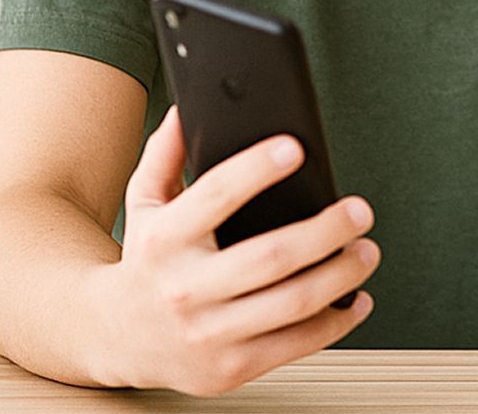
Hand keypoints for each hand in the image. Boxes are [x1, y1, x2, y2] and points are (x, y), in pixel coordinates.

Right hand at [100, 108, 380, 394]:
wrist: (110, 337)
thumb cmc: (144, 262)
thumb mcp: (144, 203)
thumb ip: (166, 154)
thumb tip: (188, 109)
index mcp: (164, 239)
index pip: (214, 196)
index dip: (256, 169)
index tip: (295, 149)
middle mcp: (185, 289)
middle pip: (271, 257)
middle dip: (326, 231)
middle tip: (360, 211)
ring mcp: (207, 334)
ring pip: (291, 304)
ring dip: (341, 275)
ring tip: (367, 251)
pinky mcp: (228, 369)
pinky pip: (295, 345)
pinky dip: (335, 321)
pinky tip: (355, 299)